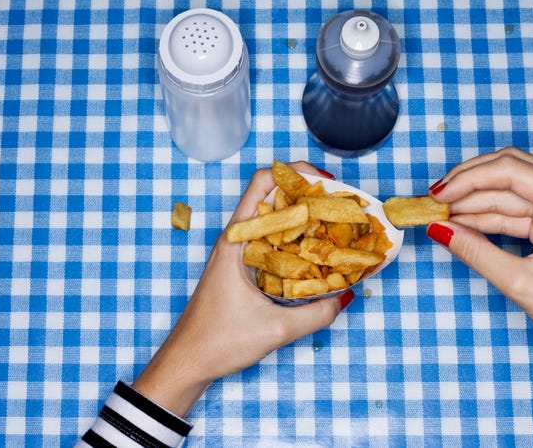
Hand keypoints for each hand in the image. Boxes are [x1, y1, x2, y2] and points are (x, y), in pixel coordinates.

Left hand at [132, 163, 353, 415]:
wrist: (186, 361)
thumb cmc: (218, 342)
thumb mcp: (275, 330)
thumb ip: (316, 314)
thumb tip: (345, 297)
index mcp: (236, 240)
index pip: (263, 182)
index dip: (296, 172)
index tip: (327, 183)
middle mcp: (236, 239)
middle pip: (273, 197)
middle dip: (308, 195)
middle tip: (342, 206)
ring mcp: (237, 252)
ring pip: (273, 220)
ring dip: (303, 218)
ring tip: (336, 227)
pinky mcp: (240, 268)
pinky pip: (271, 243)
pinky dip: (295, 241)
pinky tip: (316, 255)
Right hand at [427, 147, 532, 352]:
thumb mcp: (523, 284)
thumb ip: (477, 253)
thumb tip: (440, 230)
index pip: (512, 171)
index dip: (469, 179)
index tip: (438, 195)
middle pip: (511, 169)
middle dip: (468, 181)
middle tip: (434, 198)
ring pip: (510, 188)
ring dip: (474, 199)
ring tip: (441, 213)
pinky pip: (516, 208)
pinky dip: (487, 215)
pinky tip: (461, 222)